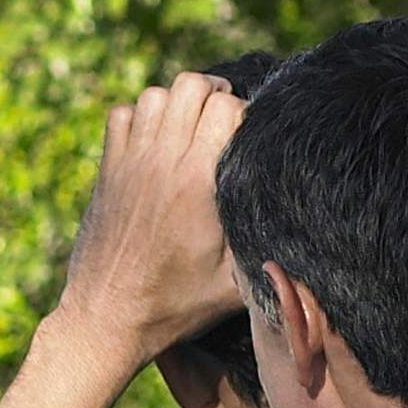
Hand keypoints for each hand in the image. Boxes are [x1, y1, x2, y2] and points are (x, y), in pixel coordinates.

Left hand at [0, 73, 254, 407]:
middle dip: (214, 96)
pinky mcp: (107, 172)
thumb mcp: (235, 287)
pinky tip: (153, 143)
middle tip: (223, 122)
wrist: (105, 321)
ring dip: (176, 103)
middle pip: (191, 86)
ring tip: (190, 127)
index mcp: (199, 182)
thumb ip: (265, 246)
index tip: (249, 139)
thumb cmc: (174, 307)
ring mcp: (129, 162)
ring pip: (155, 94)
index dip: (245, 114)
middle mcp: (162, 162)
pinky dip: (139, 117)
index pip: (227, 107)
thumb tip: (301, 222)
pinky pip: (121, 116)